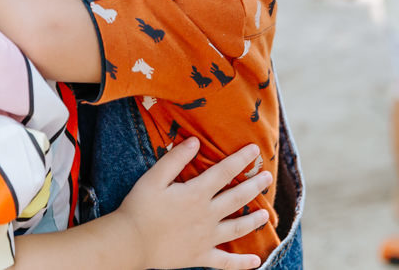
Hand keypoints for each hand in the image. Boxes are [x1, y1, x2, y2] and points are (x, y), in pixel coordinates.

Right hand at [116, 138, 271, 269]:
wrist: (130, 243)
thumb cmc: (139, 208)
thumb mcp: (154, 177)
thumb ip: (175, 159)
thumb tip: (195, 141)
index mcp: (196, 194)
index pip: (225, 172)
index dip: (241, 160)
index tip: (255, 150)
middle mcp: (207, 215)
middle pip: (237, 198)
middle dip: (254, 186)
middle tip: (268, 177)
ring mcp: (206, 238)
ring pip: (237, 228)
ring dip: (254, 220)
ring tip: (266, 214)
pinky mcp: (200, 256)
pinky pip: (226, 262)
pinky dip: (242, 264)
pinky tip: (256, 262)